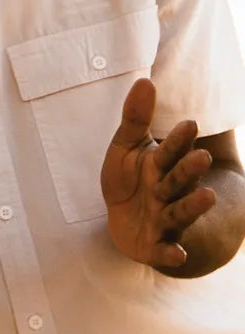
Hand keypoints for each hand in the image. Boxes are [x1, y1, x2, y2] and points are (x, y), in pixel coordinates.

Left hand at [101, 78, 214, 269]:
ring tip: (207, 195)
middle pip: (178, 179)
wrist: (126, 224)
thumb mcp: (126, 148)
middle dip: (189, 169)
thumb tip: (144, 80)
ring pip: (179, 211)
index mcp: (160, 167)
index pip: (169, 151)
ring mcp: (164, 219)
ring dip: (193, 205)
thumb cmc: (130, 181)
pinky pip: (165, 251)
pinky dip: (171, 254)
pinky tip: (178, 254)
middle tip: (202, 157)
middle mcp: (167, 192)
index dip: (177, 140)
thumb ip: (135, 119)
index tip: (188, 123)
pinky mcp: (157, 245)